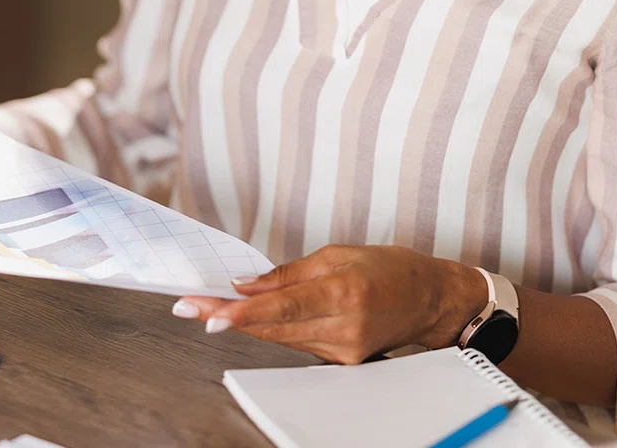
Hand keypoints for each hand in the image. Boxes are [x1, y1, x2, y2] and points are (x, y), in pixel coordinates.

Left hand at [171, 245, 483, 364]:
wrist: (428, 300)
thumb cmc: (387, 269)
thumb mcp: (338, 254)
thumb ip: (289, 274)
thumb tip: (245, 284)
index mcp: (344, 292)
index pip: (283, 307)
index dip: (243, 313)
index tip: (210, 314)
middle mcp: (344, 327)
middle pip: (274, 327)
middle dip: (227, 316)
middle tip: (187, 305)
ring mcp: (344, 350)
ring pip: (281, 338)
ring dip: (244, 324)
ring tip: (207, 308)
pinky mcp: (343, 361)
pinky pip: (297, 344)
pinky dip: (274, 330)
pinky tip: (252, 318)